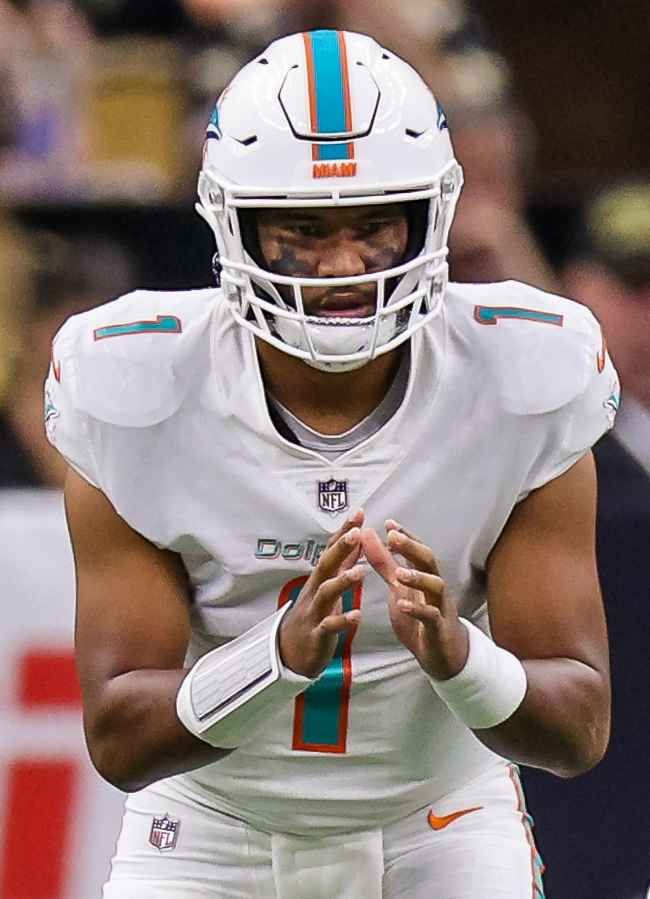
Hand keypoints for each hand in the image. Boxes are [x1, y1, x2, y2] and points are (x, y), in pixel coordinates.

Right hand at [278, 510, 364, 678]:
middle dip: (340, 549)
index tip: (358, 513)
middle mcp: (314, 591)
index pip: (332, 550)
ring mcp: (314, 612)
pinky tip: (356, 615)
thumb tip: (355, 539)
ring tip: (361, 572)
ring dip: (342, 582)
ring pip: (326, 593)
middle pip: (326, 565)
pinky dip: (342, 621)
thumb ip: (341, 564)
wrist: (289, 652)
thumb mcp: (327, 586)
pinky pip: (329, 626)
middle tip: (356, 533)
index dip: (344, 532)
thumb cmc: (313, 615)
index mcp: (320, 579)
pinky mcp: (316, 634)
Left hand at [361, 520, 468, 680]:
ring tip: (399, 572)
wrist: (441, 655)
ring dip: (417, 577)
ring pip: (435, 586)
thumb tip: (369, 536)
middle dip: (411, 547)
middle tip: (393, 537)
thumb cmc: (420, 618)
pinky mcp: (438, 628)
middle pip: (428, 560)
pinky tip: (403, 605)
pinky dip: (417, 609)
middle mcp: (435, 586)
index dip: (405, 535)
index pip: (417, 549)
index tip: (388, 523)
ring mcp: (439, 606)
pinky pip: (431, 616)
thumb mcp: (398, 588)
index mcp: (424, 575)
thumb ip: (385, 563)